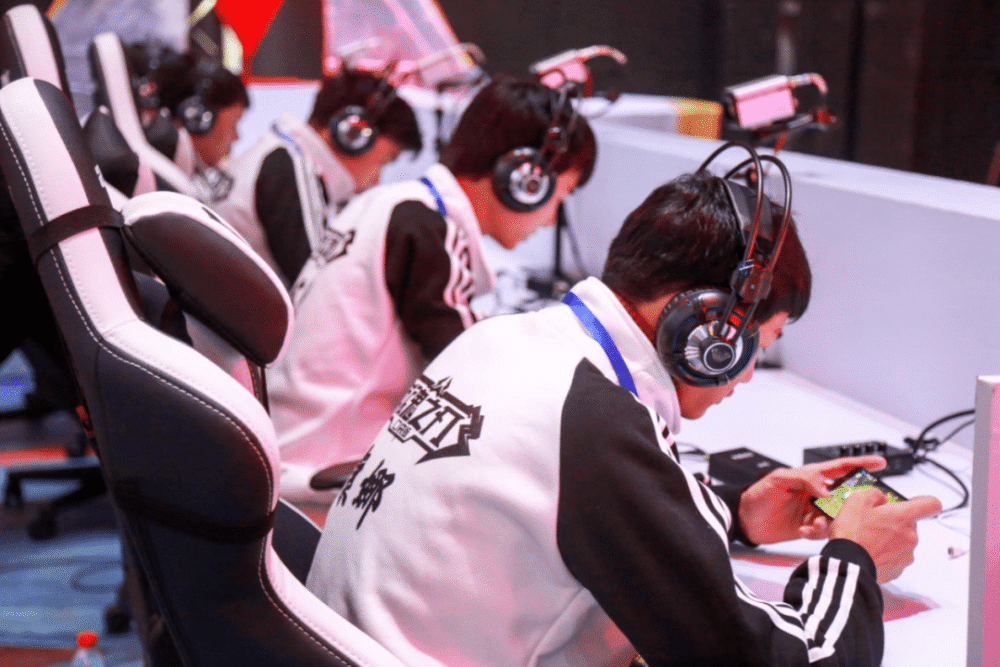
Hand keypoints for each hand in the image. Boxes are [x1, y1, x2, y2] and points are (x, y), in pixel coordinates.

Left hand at [738, 455, 887, 544]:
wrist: (745, 521)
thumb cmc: (757, 496)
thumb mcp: (777, 480)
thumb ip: (803, 478)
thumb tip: (826, 488)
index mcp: (810, 476)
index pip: (840, 467)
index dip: (861, 464)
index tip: (881, 463)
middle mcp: (816, 493)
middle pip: (845, 494)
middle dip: (851, 502)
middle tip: (851, 508)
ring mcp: (814, 511)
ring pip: (837, 515)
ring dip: (830, 520)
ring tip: (813, 523)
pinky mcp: (810, 527)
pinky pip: (824, 531)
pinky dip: (817, 532)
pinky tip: (803, 530)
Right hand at [831, 489, 941, 582]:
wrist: (848, 564)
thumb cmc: (853, 535)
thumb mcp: (857, 502)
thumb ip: (874, 495)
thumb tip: (880, 498)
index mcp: (903, 517)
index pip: (931, 504)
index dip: (924, 502)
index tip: (915, 503)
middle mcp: (910, 536)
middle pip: (910, 524)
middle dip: (894, 523)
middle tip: (873, 524)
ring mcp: (906, 555)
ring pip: (902, 542)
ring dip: (889, 540)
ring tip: (868, 540)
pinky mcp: (898, 569)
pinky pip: (895, 557)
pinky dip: (884, 554)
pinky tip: (869, 552)